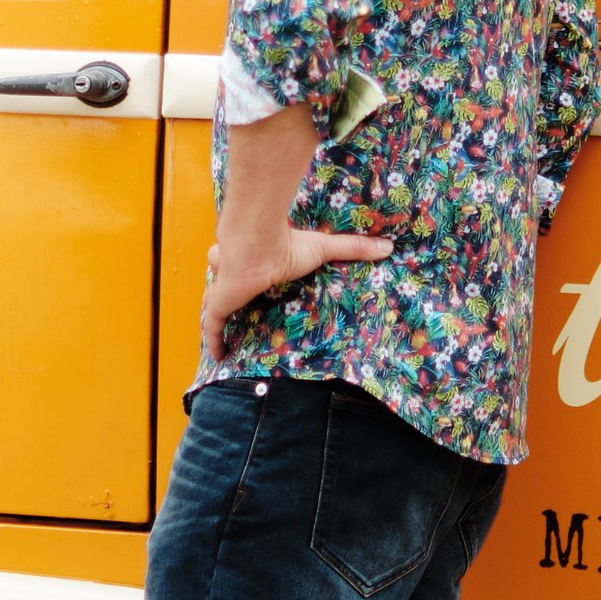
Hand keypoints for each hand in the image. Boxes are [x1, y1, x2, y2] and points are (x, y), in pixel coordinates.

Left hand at [201, 219, 390, 360]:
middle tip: (241, 315)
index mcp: (259, 263)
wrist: (256, 243)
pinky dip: (214, 341)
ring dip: (218, 316)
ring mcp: (225, 292)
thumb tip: (388, 246)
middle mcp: (238, 276)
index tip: (258, 289)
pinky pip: (212, 327)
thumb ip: (353, 248)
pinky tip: (218, 356)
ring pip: (216, 305)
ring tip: (228, 335)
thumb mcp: (325, 248)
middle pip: (229, 289)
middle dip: (229, 298)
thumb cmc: (287, 244)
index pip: (251, 273)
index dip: (251, 281)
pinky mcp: (218, 305)